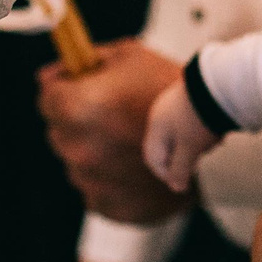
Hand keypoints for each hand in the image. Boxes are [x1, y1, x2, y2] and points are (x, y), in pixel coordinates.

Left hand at [41, 40, 185, 220]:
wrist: (214, 124)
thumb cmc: (169, 85)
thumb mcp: (127, 56)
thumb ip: (84, 62)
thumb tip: (50, 77)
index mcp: (79, 109)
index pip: (47, 99)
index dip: (62, 88)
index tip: (76, 86)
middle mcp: (81, 149)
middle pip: (61, 133)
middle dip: (79, 121)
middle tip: (112, 112)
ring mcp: (94, 182)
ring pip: (78, 164)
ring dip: (95, 151)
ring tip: (129, 139)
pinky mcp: (111, 206)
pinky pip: (96, 191)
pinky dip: (111, 180)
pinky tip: (135, 165)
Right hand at [144, 80, 221, 191]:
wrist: (220, 83)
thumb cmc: (200, 119)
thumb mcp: (190, 149)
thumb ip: (180, 170)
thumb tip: (177, 188)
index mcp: (156, 127)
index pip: (153, 159)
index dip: (165, 175)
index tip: (183, 182)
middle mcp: (163, 114)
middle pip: (169, 147)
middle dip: (186, 157)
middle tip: (202, 157)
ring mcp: (177, 104)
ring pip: (184, 135)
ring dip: (198, 144)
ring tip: (215, 141)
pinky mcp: (194, 98)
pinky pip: (195, 122)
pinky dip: (205, 131)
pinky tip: (221, 131)